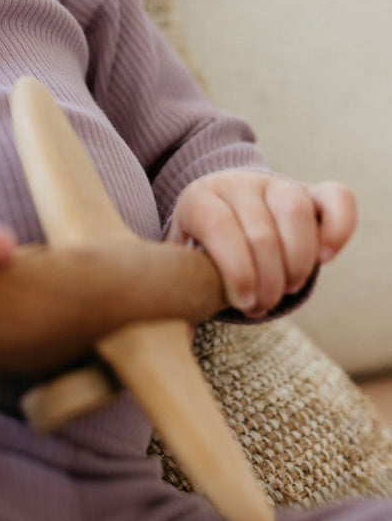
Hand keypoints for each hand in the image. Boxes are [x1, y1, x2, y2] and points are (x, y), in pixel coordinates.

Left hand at [169, 171, 355, 317]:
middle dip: (266, 281)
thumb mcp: (185, 260)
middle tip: (261, 306)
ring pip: (295, 210)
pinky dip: (338, 230)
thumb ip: (183, 290)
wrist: (226, 207)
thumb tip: (185, 336)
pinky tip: (324, 259)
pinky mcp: (310, 191)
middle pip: (261, 230)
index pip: (217, 225)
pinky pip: (336, 198)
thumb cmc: (204, 247)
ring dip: (297, 262)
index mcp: (199, 199)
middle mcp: (237, 185)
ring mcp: (275, 184)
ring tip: (287, 288)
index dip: (236, 270)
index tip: (243, 303)